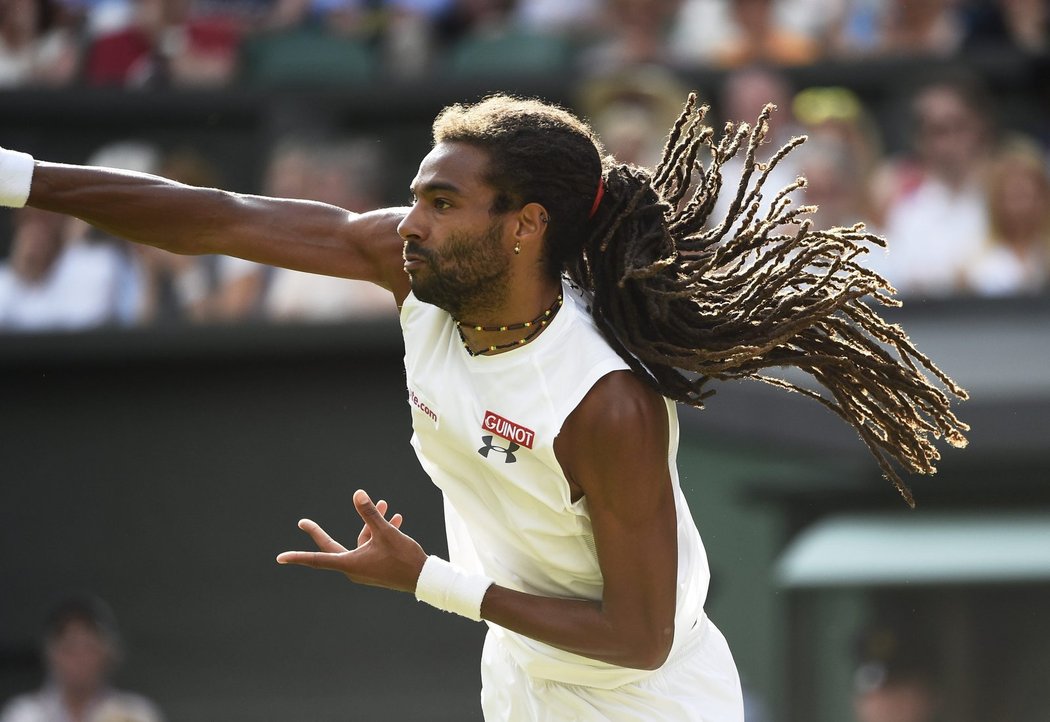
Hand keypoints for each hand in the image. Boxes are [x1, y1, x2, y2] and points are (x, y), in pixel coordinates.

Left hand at [276, 489, 426, 593]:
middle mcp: (353, 569)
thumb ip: (370, 513)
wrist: (425, 579)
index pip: (318, 558)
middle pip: (332, 547)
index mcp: (350, 563)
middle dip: (320, 532)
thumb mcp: (386, 532)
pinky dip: (379, 534)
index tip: (280, 558)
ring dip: (369, 524)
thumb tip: (357, 495)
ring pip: (360, 542)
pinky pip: (371, 547)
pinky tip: (396, 518)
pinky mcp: (376, 568)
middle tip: (303, 522)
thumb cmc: (403, 558)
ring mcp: (365, 569)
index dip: (299, 556)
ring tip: (385, 504)